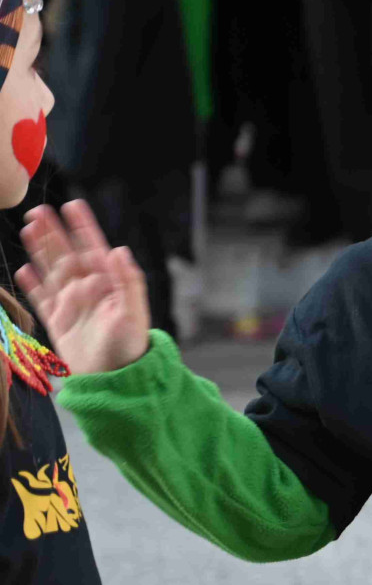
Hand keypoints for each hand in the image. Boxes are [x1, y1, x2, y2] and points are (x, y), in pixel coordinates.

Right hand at [16, 202, 152, 376]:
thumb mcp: (133, 312)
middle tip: (39, 210)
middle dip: (55, 233)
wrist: (115, 378)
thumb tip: (119, 250)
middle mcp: (89, 290)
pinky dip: (32, 285)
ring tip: (29, 229)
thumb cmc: (130, 345)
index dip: (83, 227)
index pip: (94, 248)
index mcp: (109, 284)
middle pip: (67, 255)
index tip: (73, 205)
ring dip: (41, 251)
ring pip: (52, 271)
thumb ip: (128, 281)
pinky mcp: (58, 321)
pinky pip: (42, 298)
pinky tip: (24, 270)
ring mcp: (72, 304)